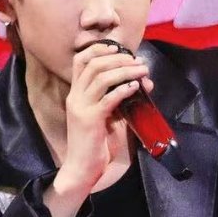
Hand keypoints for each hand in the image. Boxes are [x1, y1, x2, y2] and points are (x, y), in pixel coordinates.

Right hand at [58, 40, 153, 194]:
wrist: (82, 168)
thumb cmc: (95, 143)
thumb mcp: (107, 116)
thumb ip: (119, 99)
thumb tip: (141, 83)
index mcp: (76, 93)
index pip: (80, 60)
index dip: (98, 49)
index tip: (117, 48)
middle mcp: (76, 97)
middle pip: (93, 64)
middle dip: (118, 58)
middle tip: (137, 61)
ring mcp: (81, 107)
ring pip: (101, 78)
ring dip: (124, 70)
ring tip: (142, 71)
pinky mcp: (90, 120)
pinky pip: (108, 98)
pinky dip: (123, 89)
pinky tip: (135, 87)